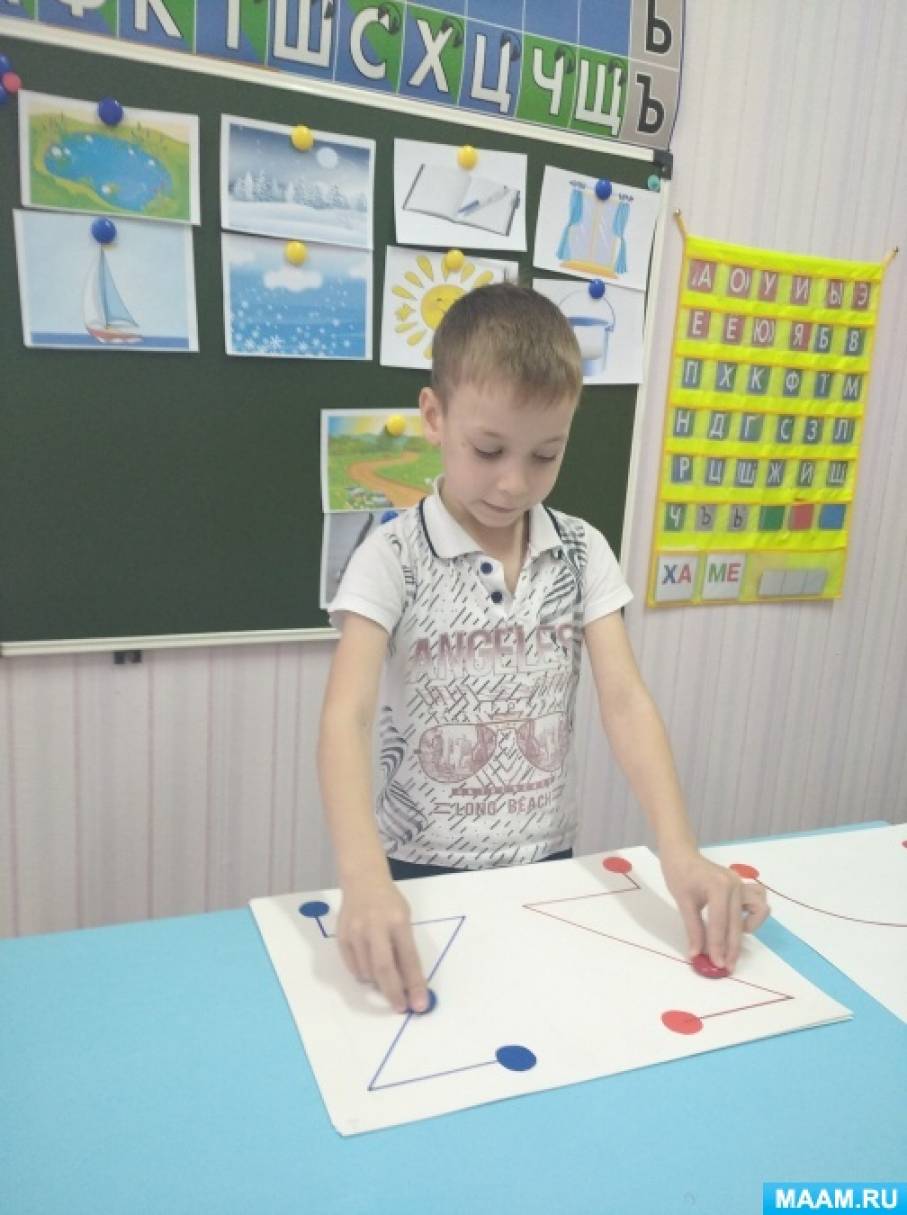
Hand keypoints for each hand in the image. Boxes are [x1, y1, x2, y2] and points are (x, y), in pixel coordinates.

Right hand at [337, 876, 428, 1013]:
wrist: (363, 880)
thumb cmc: (389, 902)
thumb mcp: (405, 918)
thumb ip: (405, 947)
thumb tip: (408, 983)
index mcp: (397, 921)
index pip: (408, 959)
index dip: (414, 984)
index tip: (419, 1004)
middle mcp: (375, 926)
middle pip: (384, 968)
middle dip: (394, 992)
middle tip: (400, 1007)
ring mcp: (355, 932)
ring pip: (367, 971)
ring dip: (378, 982)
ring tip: (385, 978)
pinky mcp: (341, 936)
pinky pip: (353, 967)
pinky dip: (363, 974)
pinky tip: (369, 968)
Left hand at [660, 848, 769, 970]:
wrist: (682, 854)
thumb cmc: (679, 874)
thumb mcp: (683, 902)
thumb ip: (693, 929)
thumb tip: (697, 954)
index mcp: (718, 886)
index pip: (720, 923)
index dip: (718, 946)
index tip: (718, 965)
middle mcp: (735, 885)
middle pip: (737, 923)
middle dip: (732, 947)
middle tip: (726, 965)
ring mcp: (741, 884)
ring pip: (758, 910)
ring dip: (749, 928)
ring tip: (732, 937)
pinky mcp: (743, 886)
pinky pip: (758, 902)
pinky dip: (753, 915)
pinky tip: (737, 922)